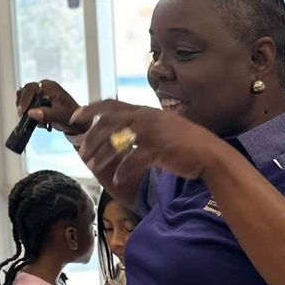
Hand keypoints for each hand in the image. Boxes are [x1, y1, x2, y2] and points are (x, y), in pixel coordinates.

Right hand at [16, 79, 80, 132]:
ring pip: (24, 98)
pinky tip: (39, 121)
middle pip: (24, 91)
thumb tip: (31, 113)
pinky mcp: (38, 101)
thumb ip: (46, 114)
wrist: (75, 122)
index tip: (23, 112)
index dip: (25, 99)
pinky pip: (27, 105)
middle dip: (23, 105)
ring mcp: (40, 94)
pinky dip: (29, 113)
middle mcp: (43, 87)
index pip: (31, 88)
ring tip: (33, 120)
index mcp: (49, 86)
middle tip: (24, 117)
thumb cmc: (70, 116)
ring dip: (26, 109)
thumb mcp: (60, 116)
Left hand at [68, 101, 231, 201]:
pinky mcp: (159, 149)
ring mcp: (152, 133)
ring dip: (101, 155)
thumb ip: (142, 128)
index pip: (111, 105)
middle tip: (82, 151)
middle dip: (91, 137)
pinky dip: (123, 170)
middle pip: (108, 122)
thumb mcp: (161, 129)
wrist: (209, 154)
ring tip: (92, 166)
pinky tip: (117, 179)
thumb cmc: (185, 145)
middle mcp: (146, 118)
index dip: (90, 109)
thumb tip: (122, 135)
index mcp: (144, 112)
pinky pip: (133, 159)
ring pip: (117, 141)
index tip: (75, 118)